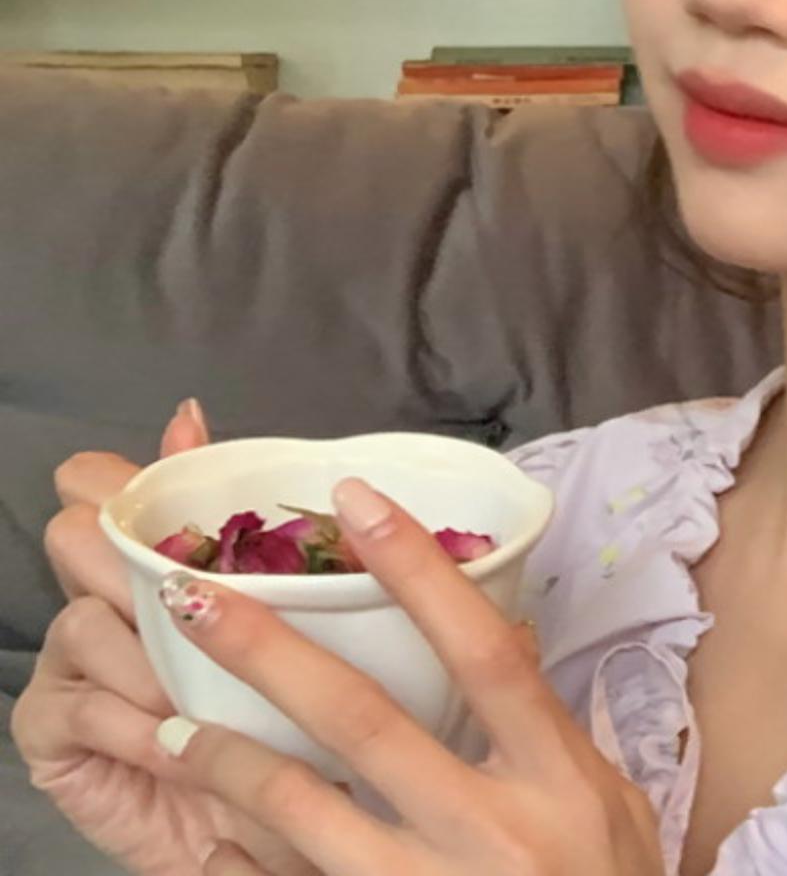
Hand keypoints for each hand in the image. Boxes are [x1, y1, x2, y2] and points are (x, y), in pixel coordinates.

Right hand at [12, 400, 324, 875]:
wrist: (264, 823)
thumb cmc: (282, 707)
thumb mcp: (285, 603)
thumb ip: (237, 514)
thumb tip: (187, 411)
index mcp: (153, 556)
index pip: (99, 482)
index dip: (115, 474)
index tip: (163, 482)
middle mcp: (99, 596)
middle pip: (77, 535)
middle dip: (131, 561)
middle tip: (195, 601)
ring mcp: (70, 663)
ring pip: (84, 618)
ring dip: (151, 658)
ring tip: (203, 693)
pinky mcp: (53, 730)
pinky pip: (80, 704)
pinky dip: (135, 722)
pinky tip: (170, 737)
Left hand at [149, 477, 665, 875]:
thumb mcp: (609, 803)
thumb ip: (550, 724)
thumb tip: (500, 629)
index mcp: (555, 776)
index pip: (482, 652)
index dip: (418, 572)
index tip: (358, 501)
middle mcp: (491, 831)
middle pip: (367, 722)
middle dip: (274, 653)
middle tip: (197, 598)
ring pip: (307, 814)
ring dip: (230, 762)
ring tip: (172, 722)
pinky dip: (245, 867)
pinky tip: (208, 841)